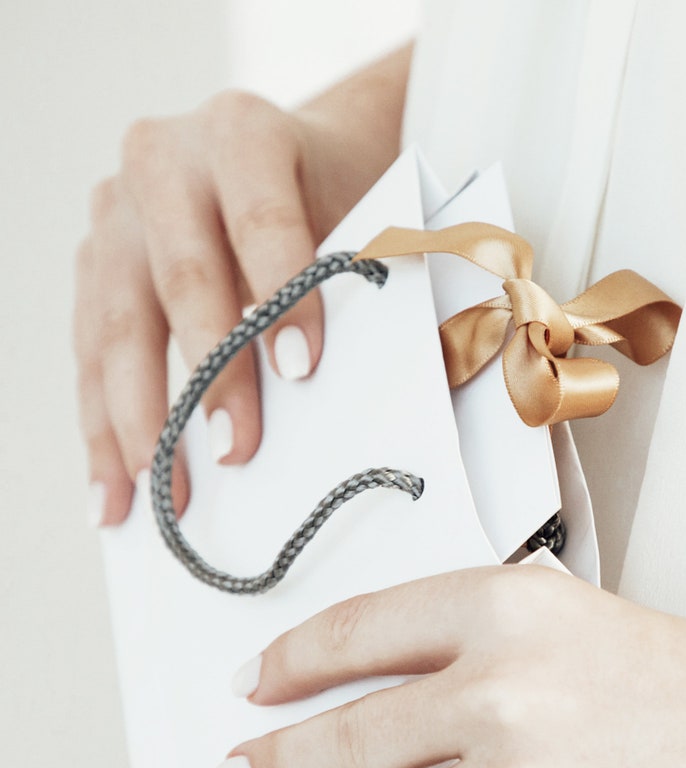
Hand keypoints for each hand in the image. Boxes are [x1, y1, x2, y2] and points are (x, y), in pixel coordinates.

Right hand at [74, 47, 410, 526]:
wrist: (283, 153)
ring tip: (163, 494)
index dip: (281, 298)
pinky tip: (115, 485)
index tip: (302, 373)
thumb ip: (362, 278)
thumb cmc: (330, 189)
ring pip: (117, 326)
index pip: (260, 221)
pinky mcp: (93, 262)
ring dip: (141, 419)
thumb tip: (372, 384)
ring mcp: (116, 213)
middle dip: (210, 375)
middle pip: (181, 278)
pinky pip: (90, 351)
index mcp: (241, 132)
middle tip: (236, 451)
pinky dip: (102, 424)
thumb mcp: (357, 206)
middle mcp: (164, 161)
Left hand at [217, 565, 685, 767]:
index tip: (255, 678)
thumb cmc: (648, 666)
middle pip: (347, 734)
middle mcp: (502, 690)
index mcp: (501, 606)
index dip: (289, 657)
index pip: (356, 629)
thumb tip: (358, 668)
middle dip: (278, 756)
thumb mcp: (543, 611)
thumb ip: (451, 632)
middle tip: (244, 761)